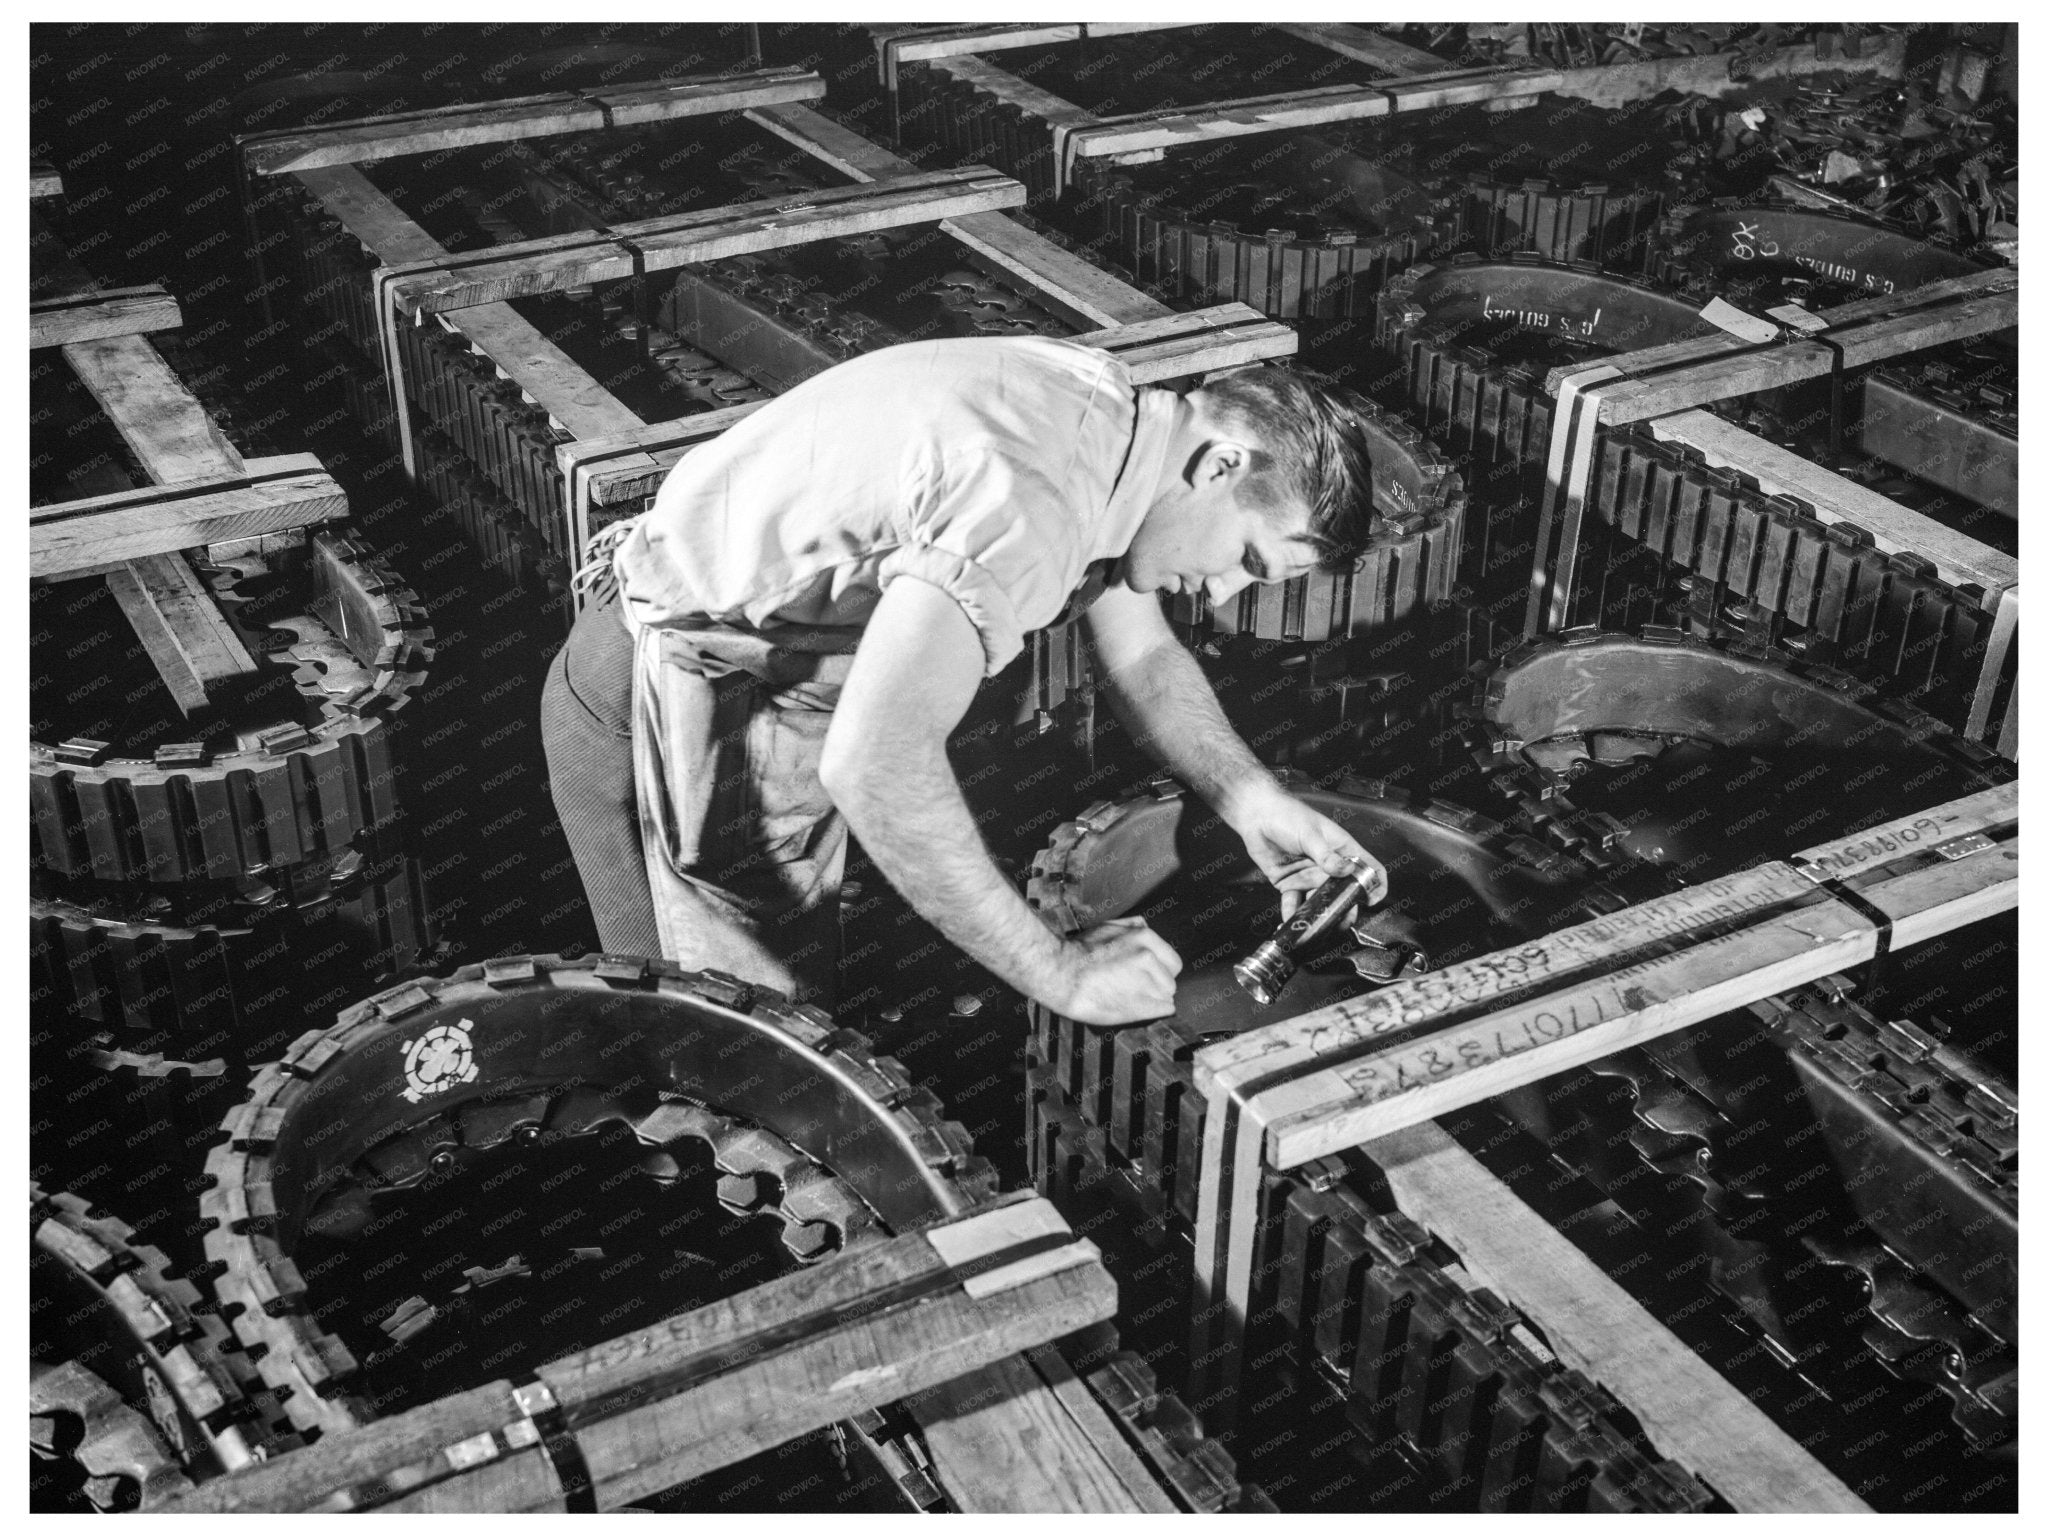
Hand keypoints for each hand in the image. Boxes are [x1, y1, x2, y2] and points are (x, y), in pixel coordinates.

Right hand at [1050, 917, 1182, 1025]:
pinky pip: (1163, 1010)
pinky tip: (1136, 1008)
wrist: (1059, 973)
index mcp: (1144, 937)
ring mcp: (1145, 982)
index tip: (1148, 978)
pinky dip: (1153, 1011)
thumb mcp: (1108, 926)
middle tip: (1136, 989)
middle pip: (1170, 982)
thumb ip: (1133, 927)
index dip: (1161, 972)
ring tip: (1130, 998)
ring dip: (1152, 1000)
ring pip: (1166, 998)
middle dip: (1157, 987)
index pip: (1173, 962)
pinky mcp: (1140, 1004)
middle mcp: (1149, 957)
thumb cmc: (1079, 951)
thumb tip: (1146, 927)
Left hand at [1225, 781, 1386, 918]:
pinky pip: (1294, 902)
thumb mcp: (1311, 834)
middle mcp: (1328, 866)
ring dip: (1319, 915)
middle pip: (1344, 891)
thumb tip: (1347, 870)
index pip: (1368, 867)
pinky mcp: (1290, 883)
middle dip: (1346, 908)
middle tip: (1344, 921)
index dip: (1375, 884)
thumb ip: (1326, 856)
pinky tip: (1291, 920)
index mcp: (1341, 849)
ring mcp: (1309, 876)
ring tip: (1318, 926)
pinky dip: (1292, 913)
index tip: (1372, 900)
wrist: (1256, 816)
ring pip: (1320, 901)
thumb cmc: (1287, 815)